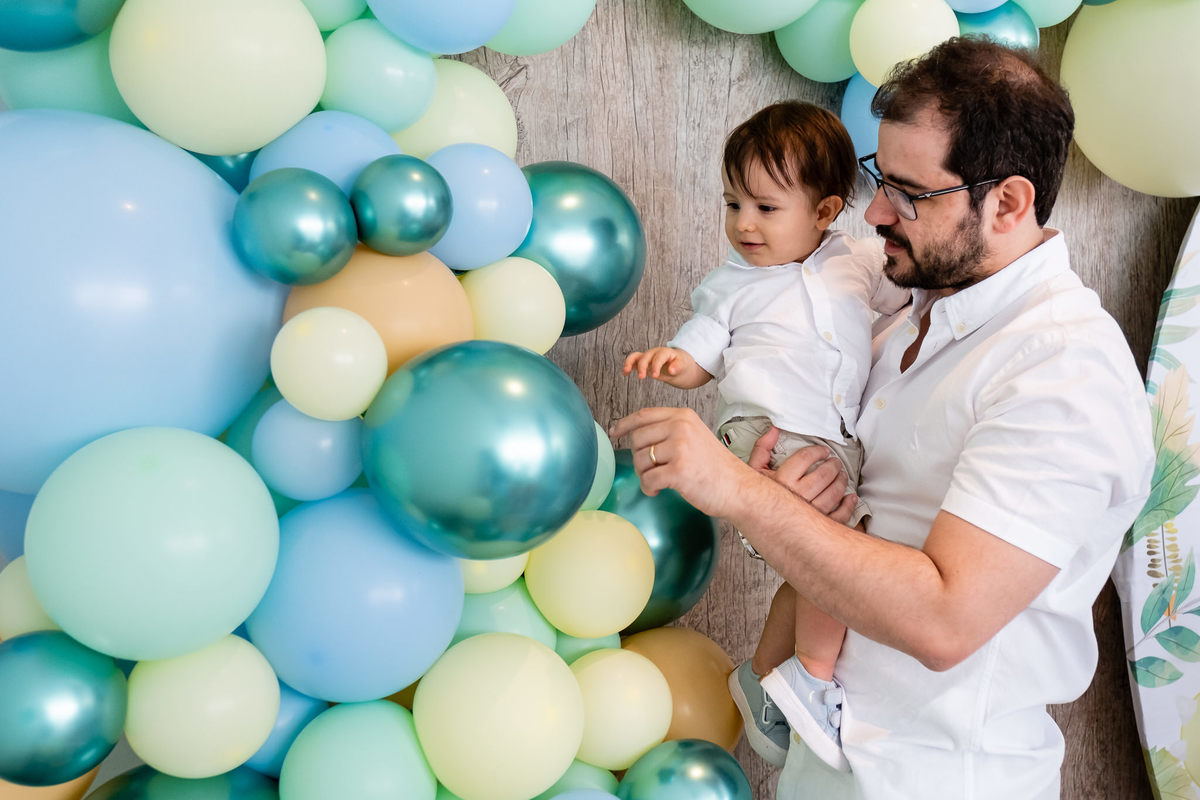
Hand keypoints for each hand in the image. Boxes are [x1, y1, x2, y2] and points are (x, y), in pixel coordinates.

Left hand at [608, 406, 750, 517]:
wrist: (739, 488)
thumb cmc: (715, 468)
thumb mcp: (694, 436)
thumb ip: (670, 431)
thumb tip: (636, 436)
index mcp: (683, 416)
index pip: (644, 415)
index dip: (625, 424)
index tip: (614, 432)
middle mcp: (680, 427)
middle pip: (637, 438)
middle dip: (638, 458)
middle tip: (650, 471)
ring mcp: (680, 447)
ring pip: (640, 459)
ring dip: (644, 475)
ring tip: (658, 482)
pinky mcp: (678, 470)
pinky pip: (647, 479)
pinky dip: (648, 488)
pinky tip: (658, 491)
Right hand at [623, 347, 688, 380]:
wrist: (679, 365)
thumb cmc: (681, 365)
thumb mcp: (683, 366)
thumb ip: (678, 367)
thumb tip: (671, 370)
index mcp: (665, 352)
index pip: (659, 357)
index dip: (656, 365)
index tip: (655, 375)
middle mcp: (655, 353)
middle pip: (645, 357)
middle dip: (642, 366)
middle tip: (641, 377)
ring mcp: (648, 357)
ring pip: (636, 356)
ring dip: (630, 363)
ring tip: (626, 371)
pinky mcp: (643, 363)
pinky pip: (633, 362)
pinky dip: (628, 366)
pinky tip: (625, 373)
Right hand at [748, 425, 853, 521]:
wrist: (756, 520)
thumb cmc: (757, 498)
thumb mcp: (754, 470)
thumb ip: (762, 448)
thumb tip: (774, 430)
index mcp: (782, 479)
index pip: (806, 458)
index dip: (818, 451)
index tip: (823, 451)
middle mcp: (796, 495)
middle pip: (823, 475)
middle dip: (833, 466)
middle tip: (835, 463)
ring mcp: (808, 512)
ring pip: (833, 494)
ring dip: (841, 482)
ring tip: (841, 476)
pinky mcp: (815, 525)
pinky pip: (838, 516)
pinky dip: (847, 506)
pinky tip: (850, 498)